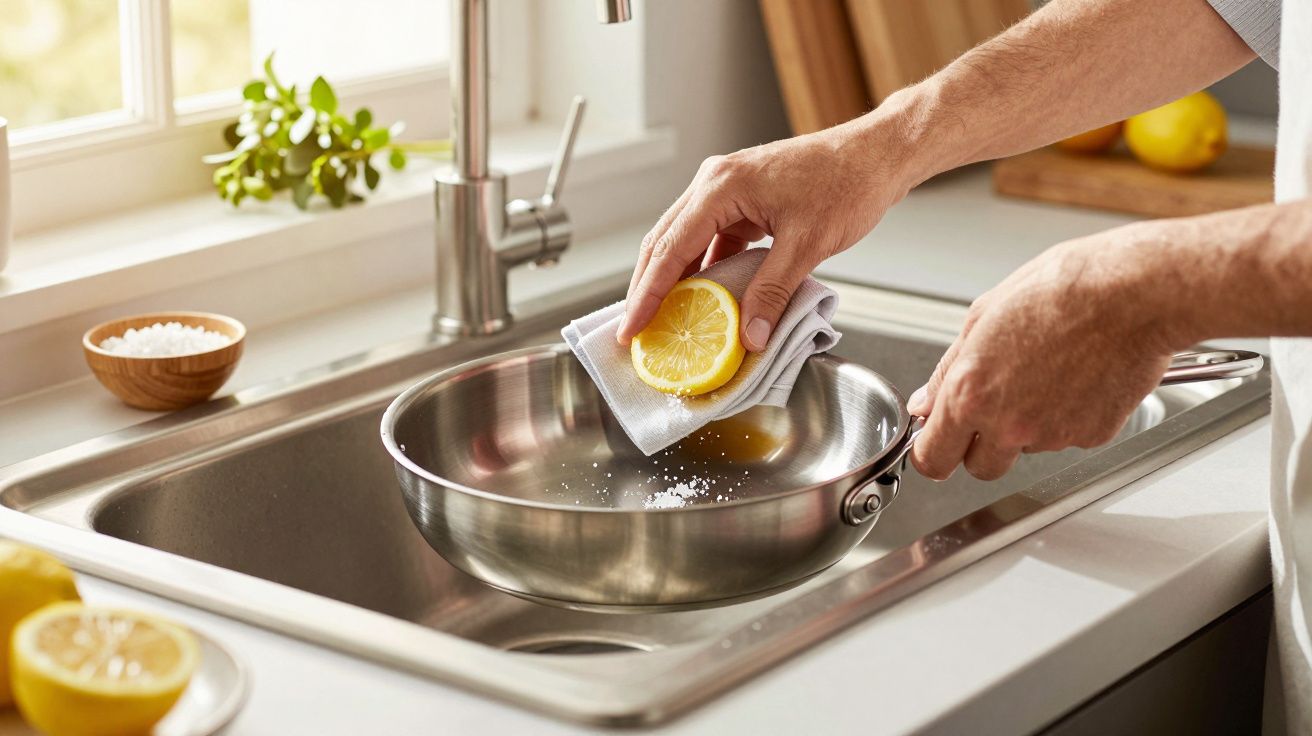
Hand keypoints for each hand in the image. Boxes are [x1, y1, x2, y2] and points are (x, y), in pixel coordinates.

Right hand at [616, 116, 916, 350]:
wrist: (877, 155)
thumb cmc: (847, 183)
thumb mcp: (807, 244)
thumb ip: (773, 292)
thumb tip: (750, 336)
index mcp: (721, 187)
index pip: (670, 249)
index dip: (647, 295)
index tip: (631, 329)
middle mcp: (715, 183)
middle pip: (664, 242)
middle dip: (647, 290)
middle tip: (636, 332)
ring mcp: (727, 190)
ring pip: (684, 241)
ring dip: (673, 280)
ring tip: (663, 321)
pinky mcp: (743, 201)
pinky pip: (711, 239)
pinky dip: (703, 270)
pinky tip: (705, 300)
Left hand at [907, 223, 1188, 480]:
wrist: (1133, 293)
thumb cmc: (1062, 290)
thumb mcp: (982, 316)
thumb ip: (948, 371)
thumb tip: (927, 402)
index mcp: (971, 394)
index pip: (932, 458)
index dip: (932, 452)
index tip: (935, 444)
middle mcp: (1008, 423)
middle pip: (980, 468)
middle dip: (980, 446)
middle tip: (995, 406)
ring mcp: (1052, 435)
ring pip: (1026, 448)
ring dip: (1028, 425)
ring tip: (1047, 371)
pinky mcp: (1091, 435)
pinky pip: (1068, 437)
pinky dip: (1068, 416)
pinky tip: (1077, 376)